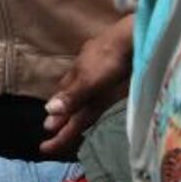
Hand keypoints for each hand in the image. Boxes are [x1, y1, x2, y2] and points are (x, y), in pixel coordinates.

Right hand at [39, 15, 133, 155]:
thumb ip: (71, 96)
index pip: (61, 102)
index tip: (46, 136)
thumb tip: (48, 111)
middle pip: (71, 106)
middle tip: (50, 141)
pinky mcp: (117, 86)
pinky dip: (90, 111)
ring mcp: (102, 82)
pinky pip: (98, 102)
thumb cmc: (109, 57)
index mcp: (75, 77)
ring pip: (84, 105)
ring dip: (74, 119)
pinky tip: (88, 115)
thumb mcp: (88, 78)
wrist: (134, 39)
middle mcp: (85, 80)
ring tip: (63, 134)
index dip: (55, 120)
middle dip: (61, 122)